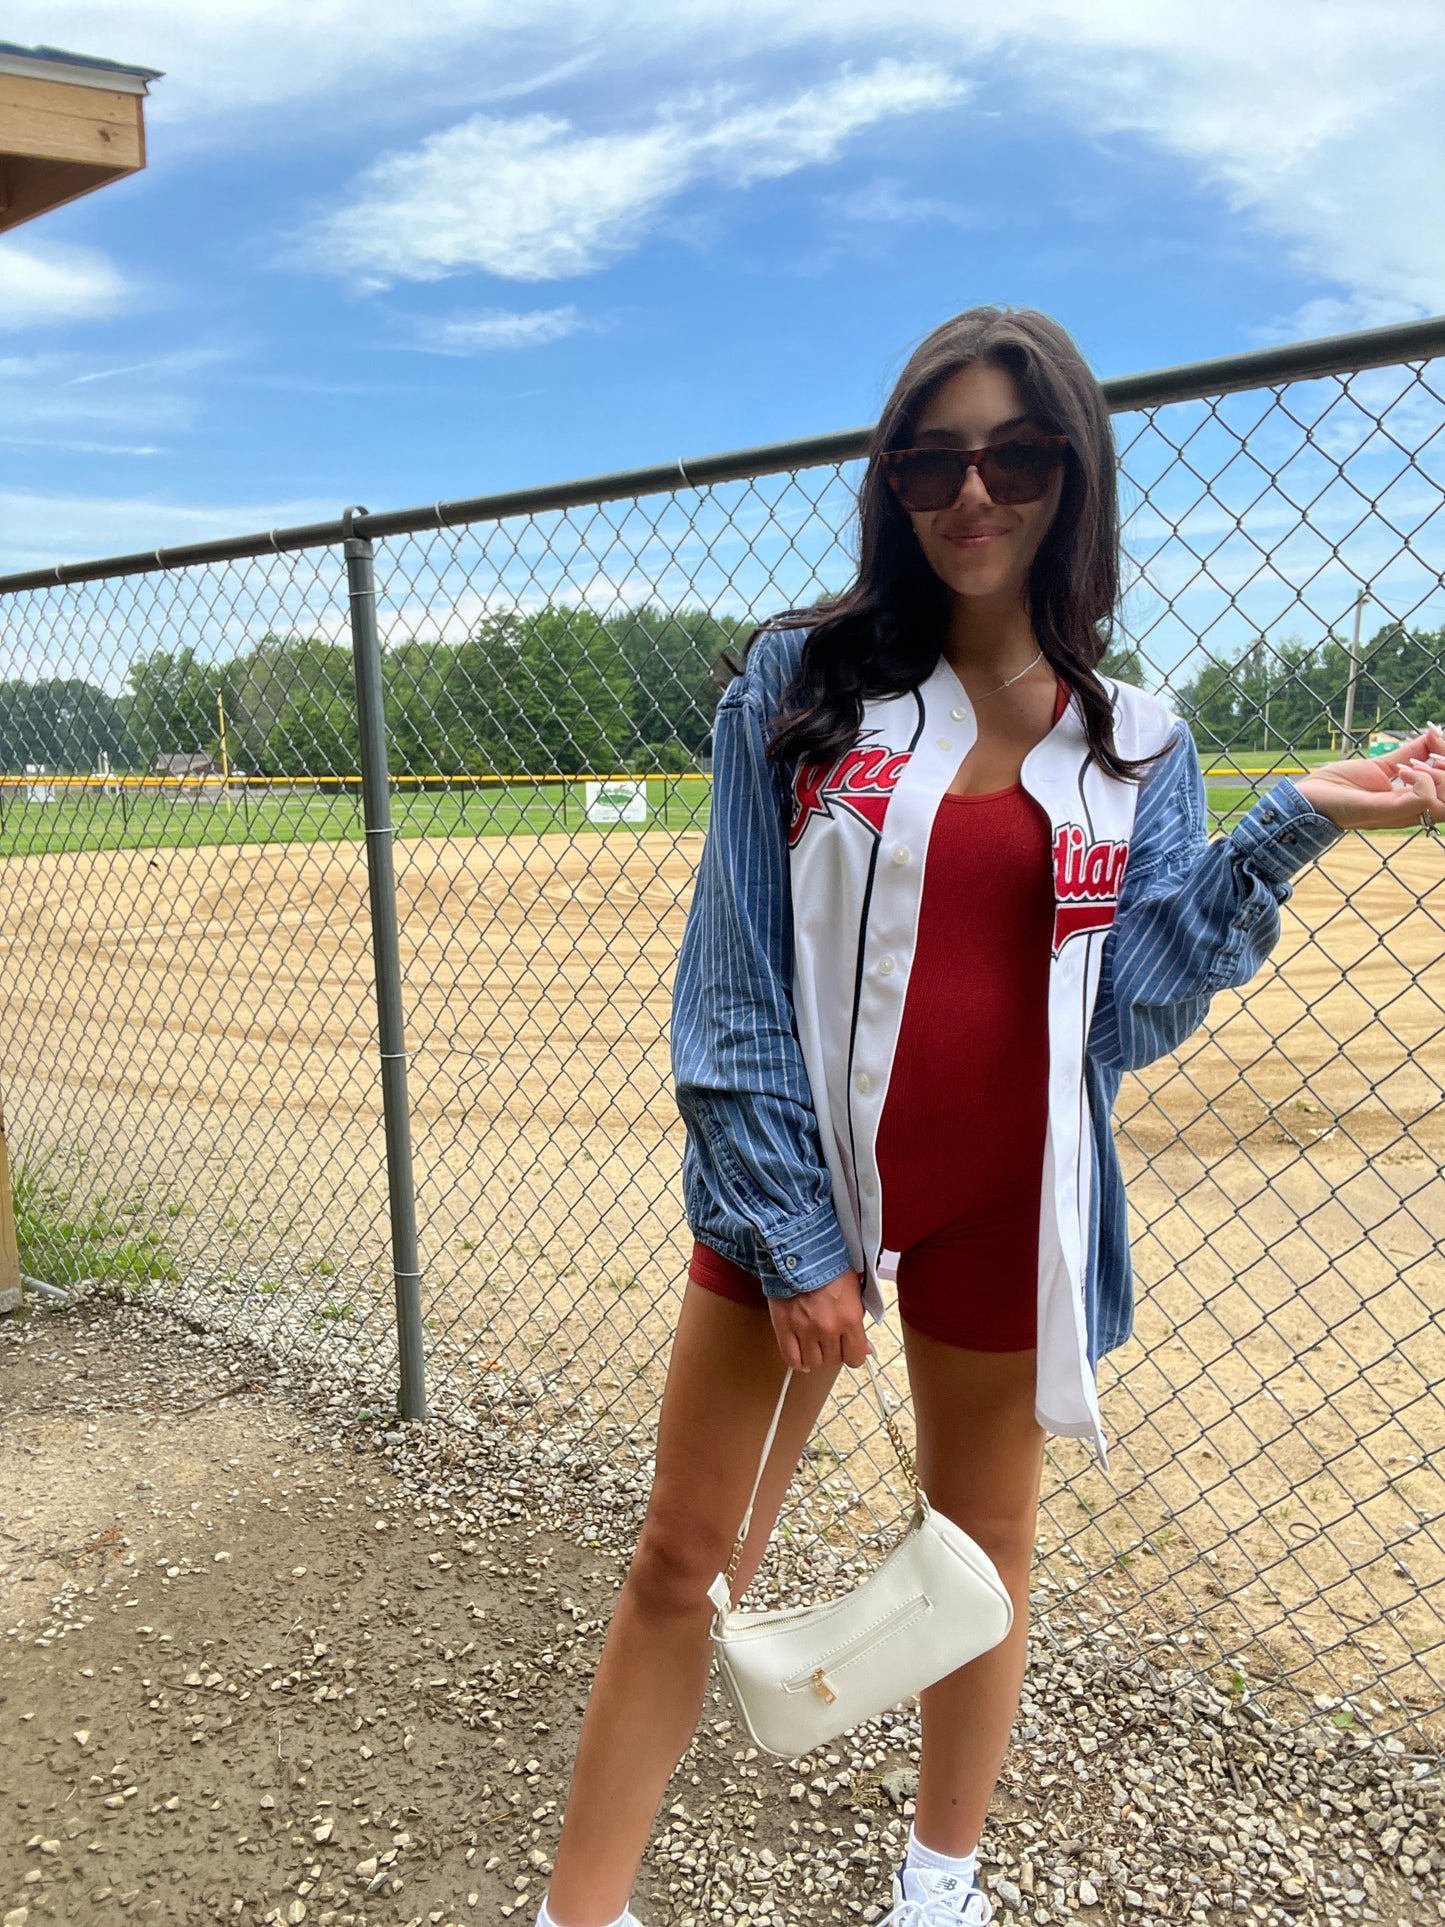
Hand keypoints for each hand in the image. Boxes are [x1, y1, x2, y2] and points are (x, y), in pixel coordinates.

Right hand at [768, 1269, 871, 1371]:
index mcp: (850, 1317)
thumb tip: (865, 1349)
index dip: (852, 1353)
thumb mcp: (854, 1291)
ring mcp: (804, 1328)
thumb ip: (859, 1322)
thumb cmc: (829, 1265)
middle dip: (833, 1351)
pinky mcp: (783, 1326)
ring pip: (812, 1363)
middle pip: (833, 1360)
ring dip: (814, 1355)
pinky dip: (796, 1360)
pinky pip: (790, 1357)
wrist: (801, 1249)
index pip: (855, 1358)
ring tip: (814, 1342)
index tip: (848, 1347)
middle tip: (830, 1337)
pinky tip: (801, 1353)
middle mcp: (828, 1327)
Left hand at [1294, 724, 1444, 830]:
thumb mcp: (1383, 765)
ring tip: (1417, 763)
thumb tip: (1434, 733)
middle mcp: (1411, 812)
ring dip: (1443, 775)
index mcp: (1412, 803)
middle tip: (1433, 753)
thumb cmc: (1341, 786)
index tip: (1436, 740)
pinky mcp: (1384, 810)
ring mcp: (1399, 814)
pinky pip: (1424, 800)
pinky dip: (1424, 780)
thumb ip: (1411, 753)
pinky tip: (1405, 770)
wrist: (1308, 799)